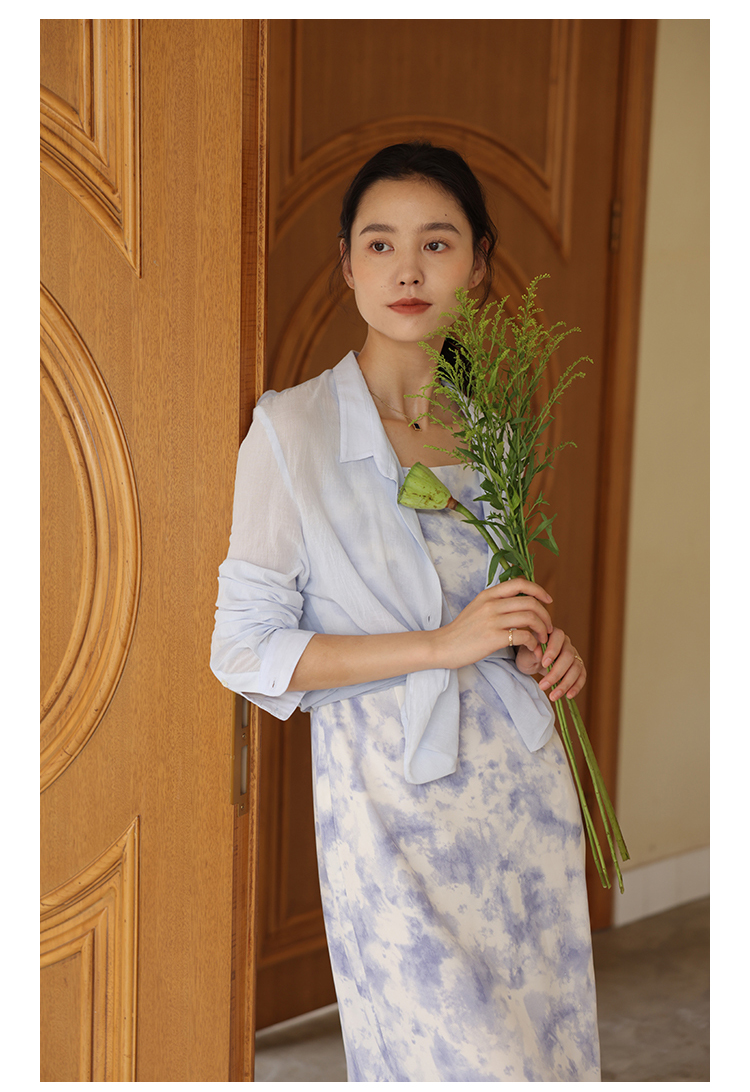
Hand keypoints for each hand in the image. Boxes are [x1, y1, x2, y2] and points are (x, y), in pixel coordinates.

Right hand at [433, 578, 553, 669]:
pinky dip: (533, 643)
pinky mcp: (493, 638)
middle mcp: (491, 604)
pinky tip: (532, 649)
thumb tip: (518, 600)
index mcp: (488, 595)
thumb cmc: (462, 631)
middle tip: (548, 627)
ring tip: (542, 639)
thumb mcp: (477, 608)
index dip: (539, 590)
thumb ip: (495, 602)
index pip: (520, 583)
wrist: (443, 646)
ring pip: (530, 618)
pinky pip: (524, 636)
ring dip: (542, 630)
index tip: (548, 600)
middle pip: (530, 602)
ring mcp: (492, 620)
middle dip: (546, 615)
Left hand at [516, 627, 586, 700]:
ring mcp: (574, 655)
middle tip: (543, 686)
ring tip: (553, 696)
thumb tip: (539, 652)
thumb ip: (531, 652)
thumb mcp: (525, 654)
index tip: (543, 664)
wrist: (532, 662)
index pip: (558, 637)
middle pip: (568, 656)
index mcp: (552, 634)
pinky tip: (568, 695)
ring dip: (565, 684)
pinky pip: (581, 676)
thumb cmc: (528, 655)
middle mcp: (566, 643)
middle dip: (556, 673)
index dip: (553, 650)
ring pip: (576, 668)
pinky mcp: (577, 667)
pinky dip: (576, 687)